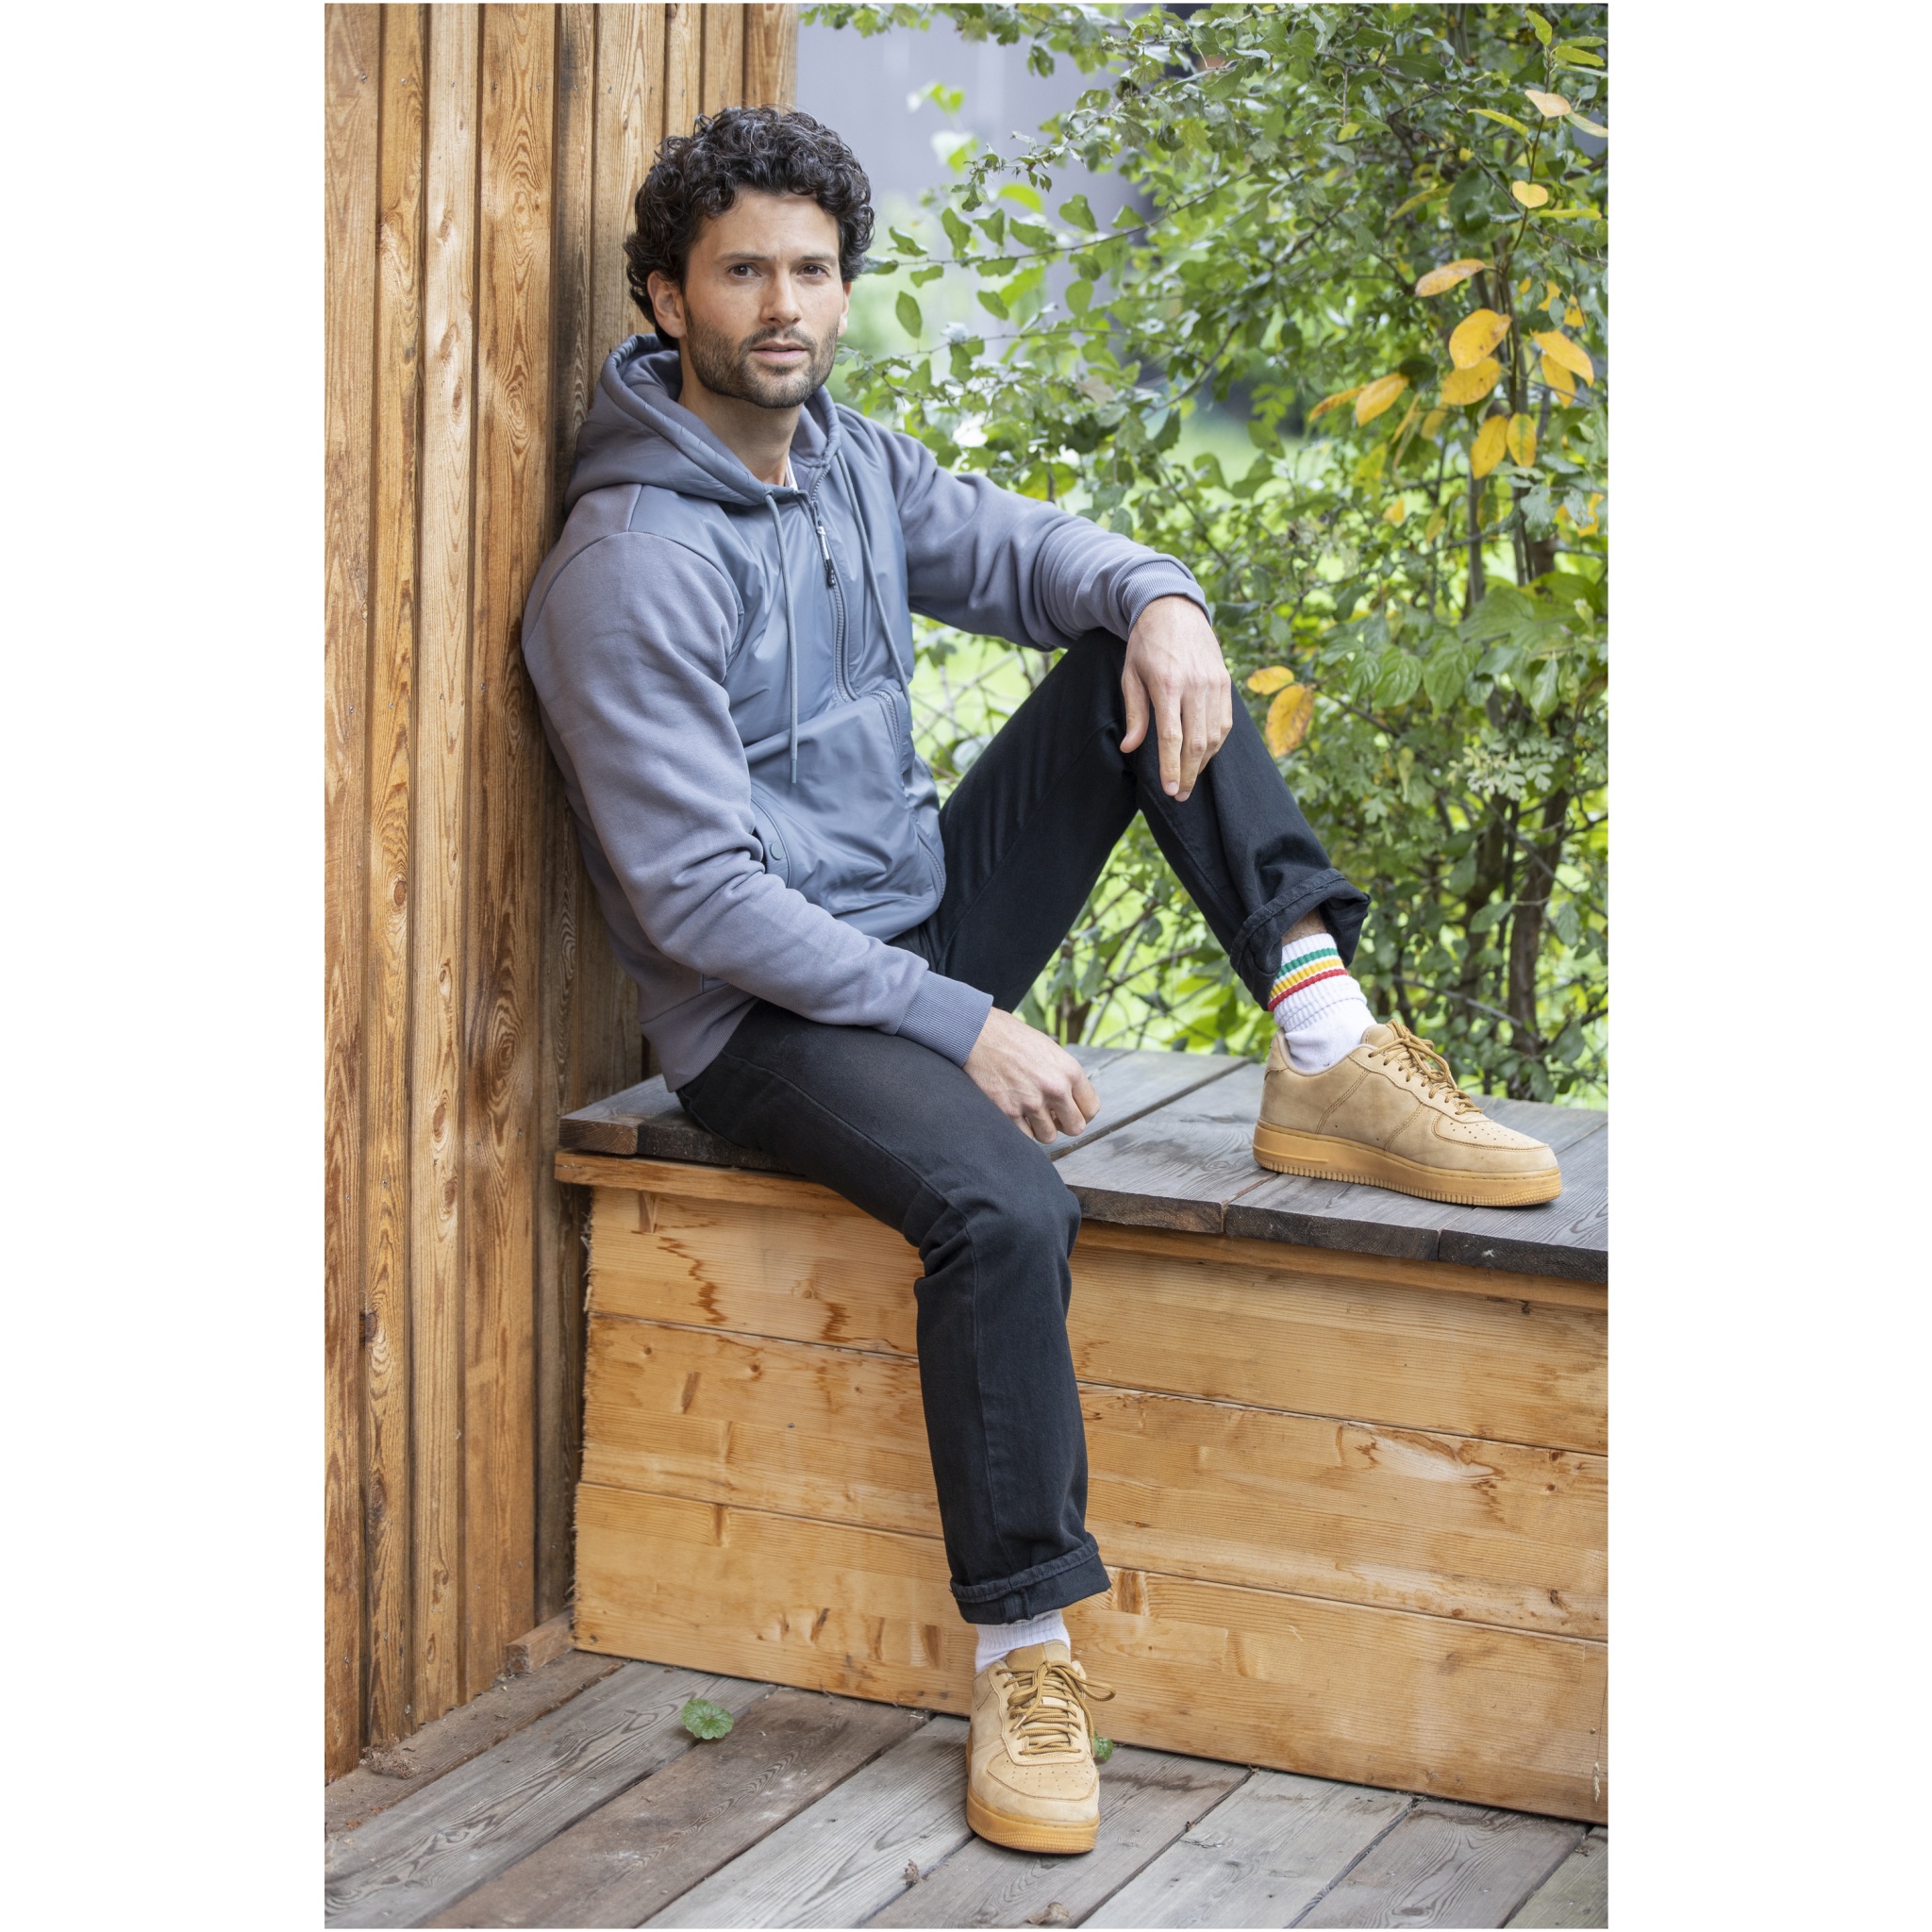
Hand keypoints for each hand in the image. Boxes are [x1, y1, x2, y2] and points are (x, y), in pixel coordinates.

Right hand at [963, 1007, 1100, 1143]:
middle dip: (1064, 1125)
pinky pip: (1025, 1136)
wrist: (980, 1035)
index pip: (1091, 1109)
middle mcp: (1055, 1088)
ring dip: (1041, 1128)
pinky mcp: (1009, 1111)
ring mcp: (1031, 1102)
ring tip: (1032, 1113)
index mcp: (1069, 1071)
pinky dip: (1022, 1129)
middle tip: (1053, 1117)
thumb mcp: (1051, 1051)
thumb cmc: (1013, 1039)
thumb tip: (1072, 1101)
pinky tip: (1016, 1111)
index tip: (1073, 1113)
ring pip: (1049, 1136)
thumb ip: (1065, 1077)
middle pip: (1075, 1128)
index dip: (1082, 1114)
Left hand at [1121, 595, 1233, 801]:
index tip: (1169, 790)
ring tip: (1188, 778)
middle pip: (1197, 743)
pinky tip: (1203, 755)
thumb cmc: (1146, 646)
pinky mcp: (1225, 682)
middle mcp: (1195, 686)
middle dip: (1188, 774)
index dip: (1172, 768)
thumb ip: (1135, 714)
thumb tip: (1131, 749)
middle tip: (1179, 795)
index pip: (1173, 737)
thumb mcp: (1130, 676)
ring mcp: (1214, 684)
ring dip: (1203, 762)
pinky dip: (1216, 743)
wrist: (1173, 610)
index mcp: (1168, 685)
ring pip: (1215, 736)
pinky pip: (1225, 722)